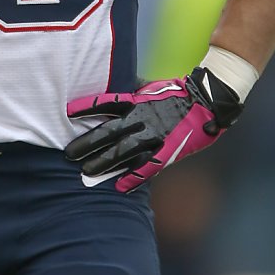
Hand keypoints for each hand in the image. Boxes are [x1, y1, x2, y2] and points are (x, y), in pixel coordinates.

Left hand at [65, 66, 242, 192]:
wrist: (207, 101)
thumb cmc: (176, 93)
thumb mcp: (150, 88)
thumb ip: (131, 93)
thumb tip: (113, 89)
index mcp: (138, 101)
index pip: (107, 102)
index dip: (88, 106)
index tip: (68, 111)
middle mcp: (143, 118)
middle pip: (109, 131)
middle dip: (88, 143)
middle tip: (68, 153)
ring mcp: (155, 135)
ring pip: (123, 151)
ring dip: (104, 162)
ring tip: (85, 172)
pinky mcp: (168, 150)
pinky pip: (148, 166)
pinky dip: (133, 177)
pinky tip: (119, 186)